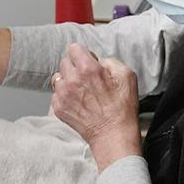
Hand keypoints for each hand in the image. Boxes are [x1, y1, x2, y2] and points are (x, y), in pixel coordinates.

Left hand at [50, 44, 140, 168]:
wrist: (113, 135)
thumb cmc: (122, 108)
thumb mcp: (127, 75)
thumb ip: (111, 61)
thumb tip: (99, 61)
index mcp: (88, 69)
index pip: (74, 48)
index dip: (83, 54)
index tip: (89, 62)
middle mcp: (72, 80)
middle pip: (65, 62)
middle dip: (75, 67)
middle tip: (87, 79)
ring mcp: (63, 95)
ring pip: (58, 78)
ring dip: (68, 81)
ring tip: (81, 91)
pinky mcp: (59, 108)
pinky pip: (56, 94)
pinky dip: (65, 96)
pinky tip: (78, 103)